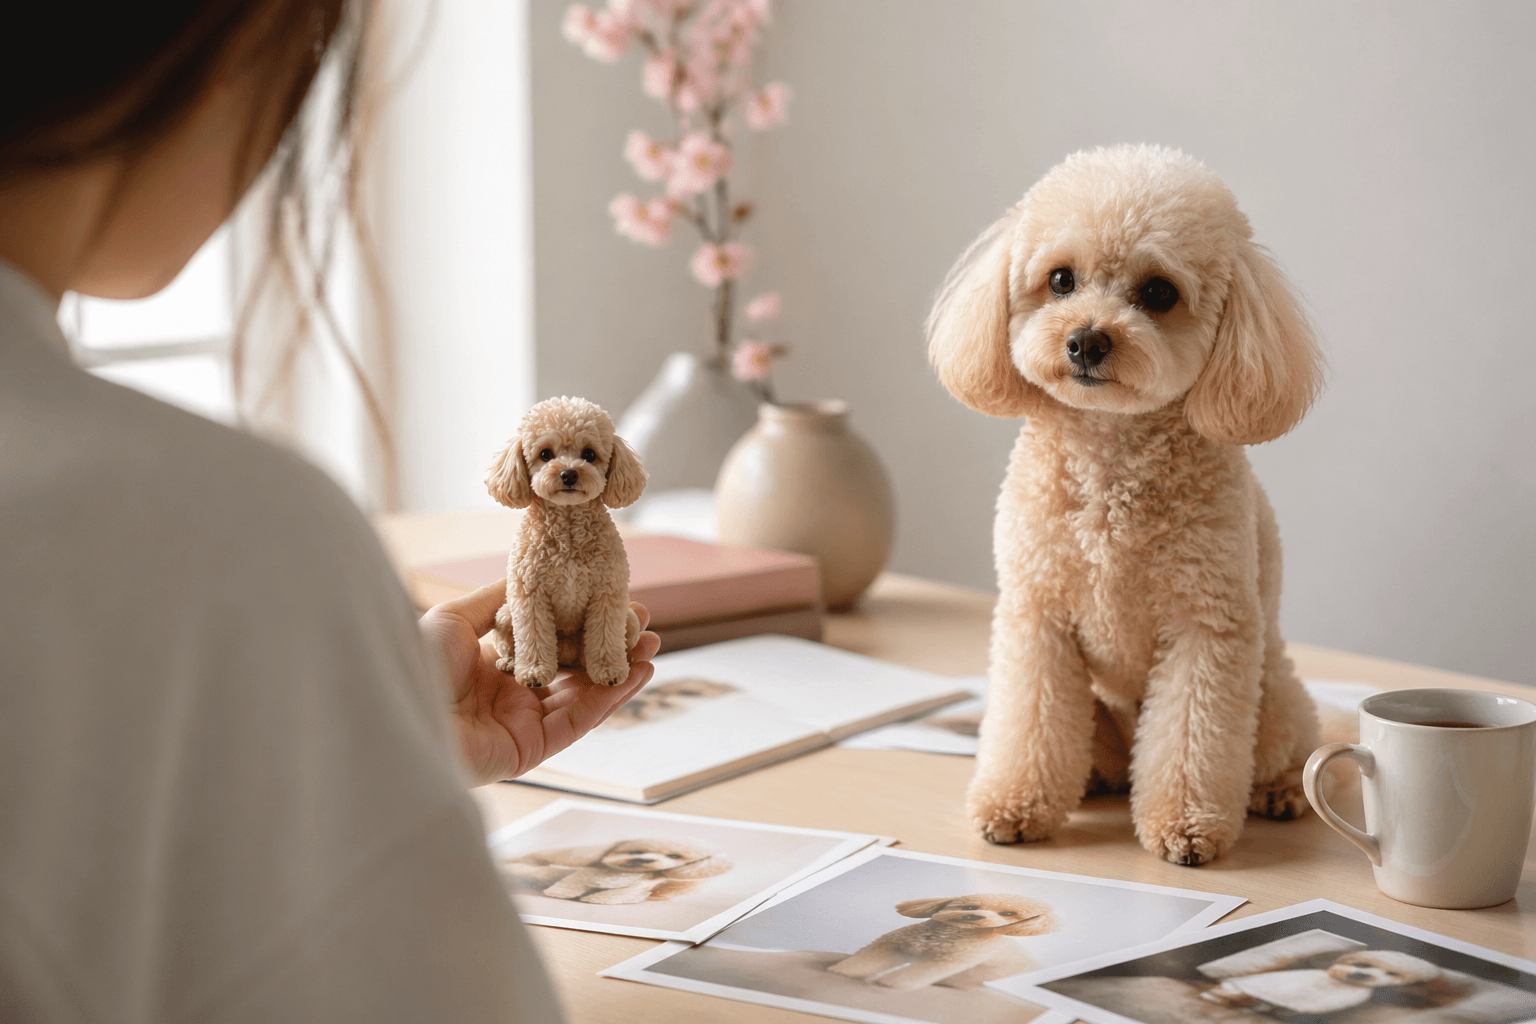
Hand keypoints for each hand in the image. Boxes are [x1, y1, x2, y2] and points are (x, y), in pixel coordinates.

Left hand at [419, 580, 659, 785]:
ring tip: (651, 643)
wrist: (393, 712)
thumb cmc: (413, 662)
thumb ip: (498, 601)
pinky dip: (611, 697)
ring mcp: (522, 723)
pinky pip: (580, 721)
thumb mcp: (455, 617)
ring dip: (619, 668)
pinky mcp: (531, 749)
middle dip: (609, 645)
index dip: (582, 623)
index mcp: (490, 666)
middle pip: (573, 669)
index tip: (612, 600)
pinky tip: (636, 672)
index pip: (549, 643)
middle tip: (644, 622)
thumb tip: (530, 576)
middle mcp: (510, 695)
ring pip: (583, 694)